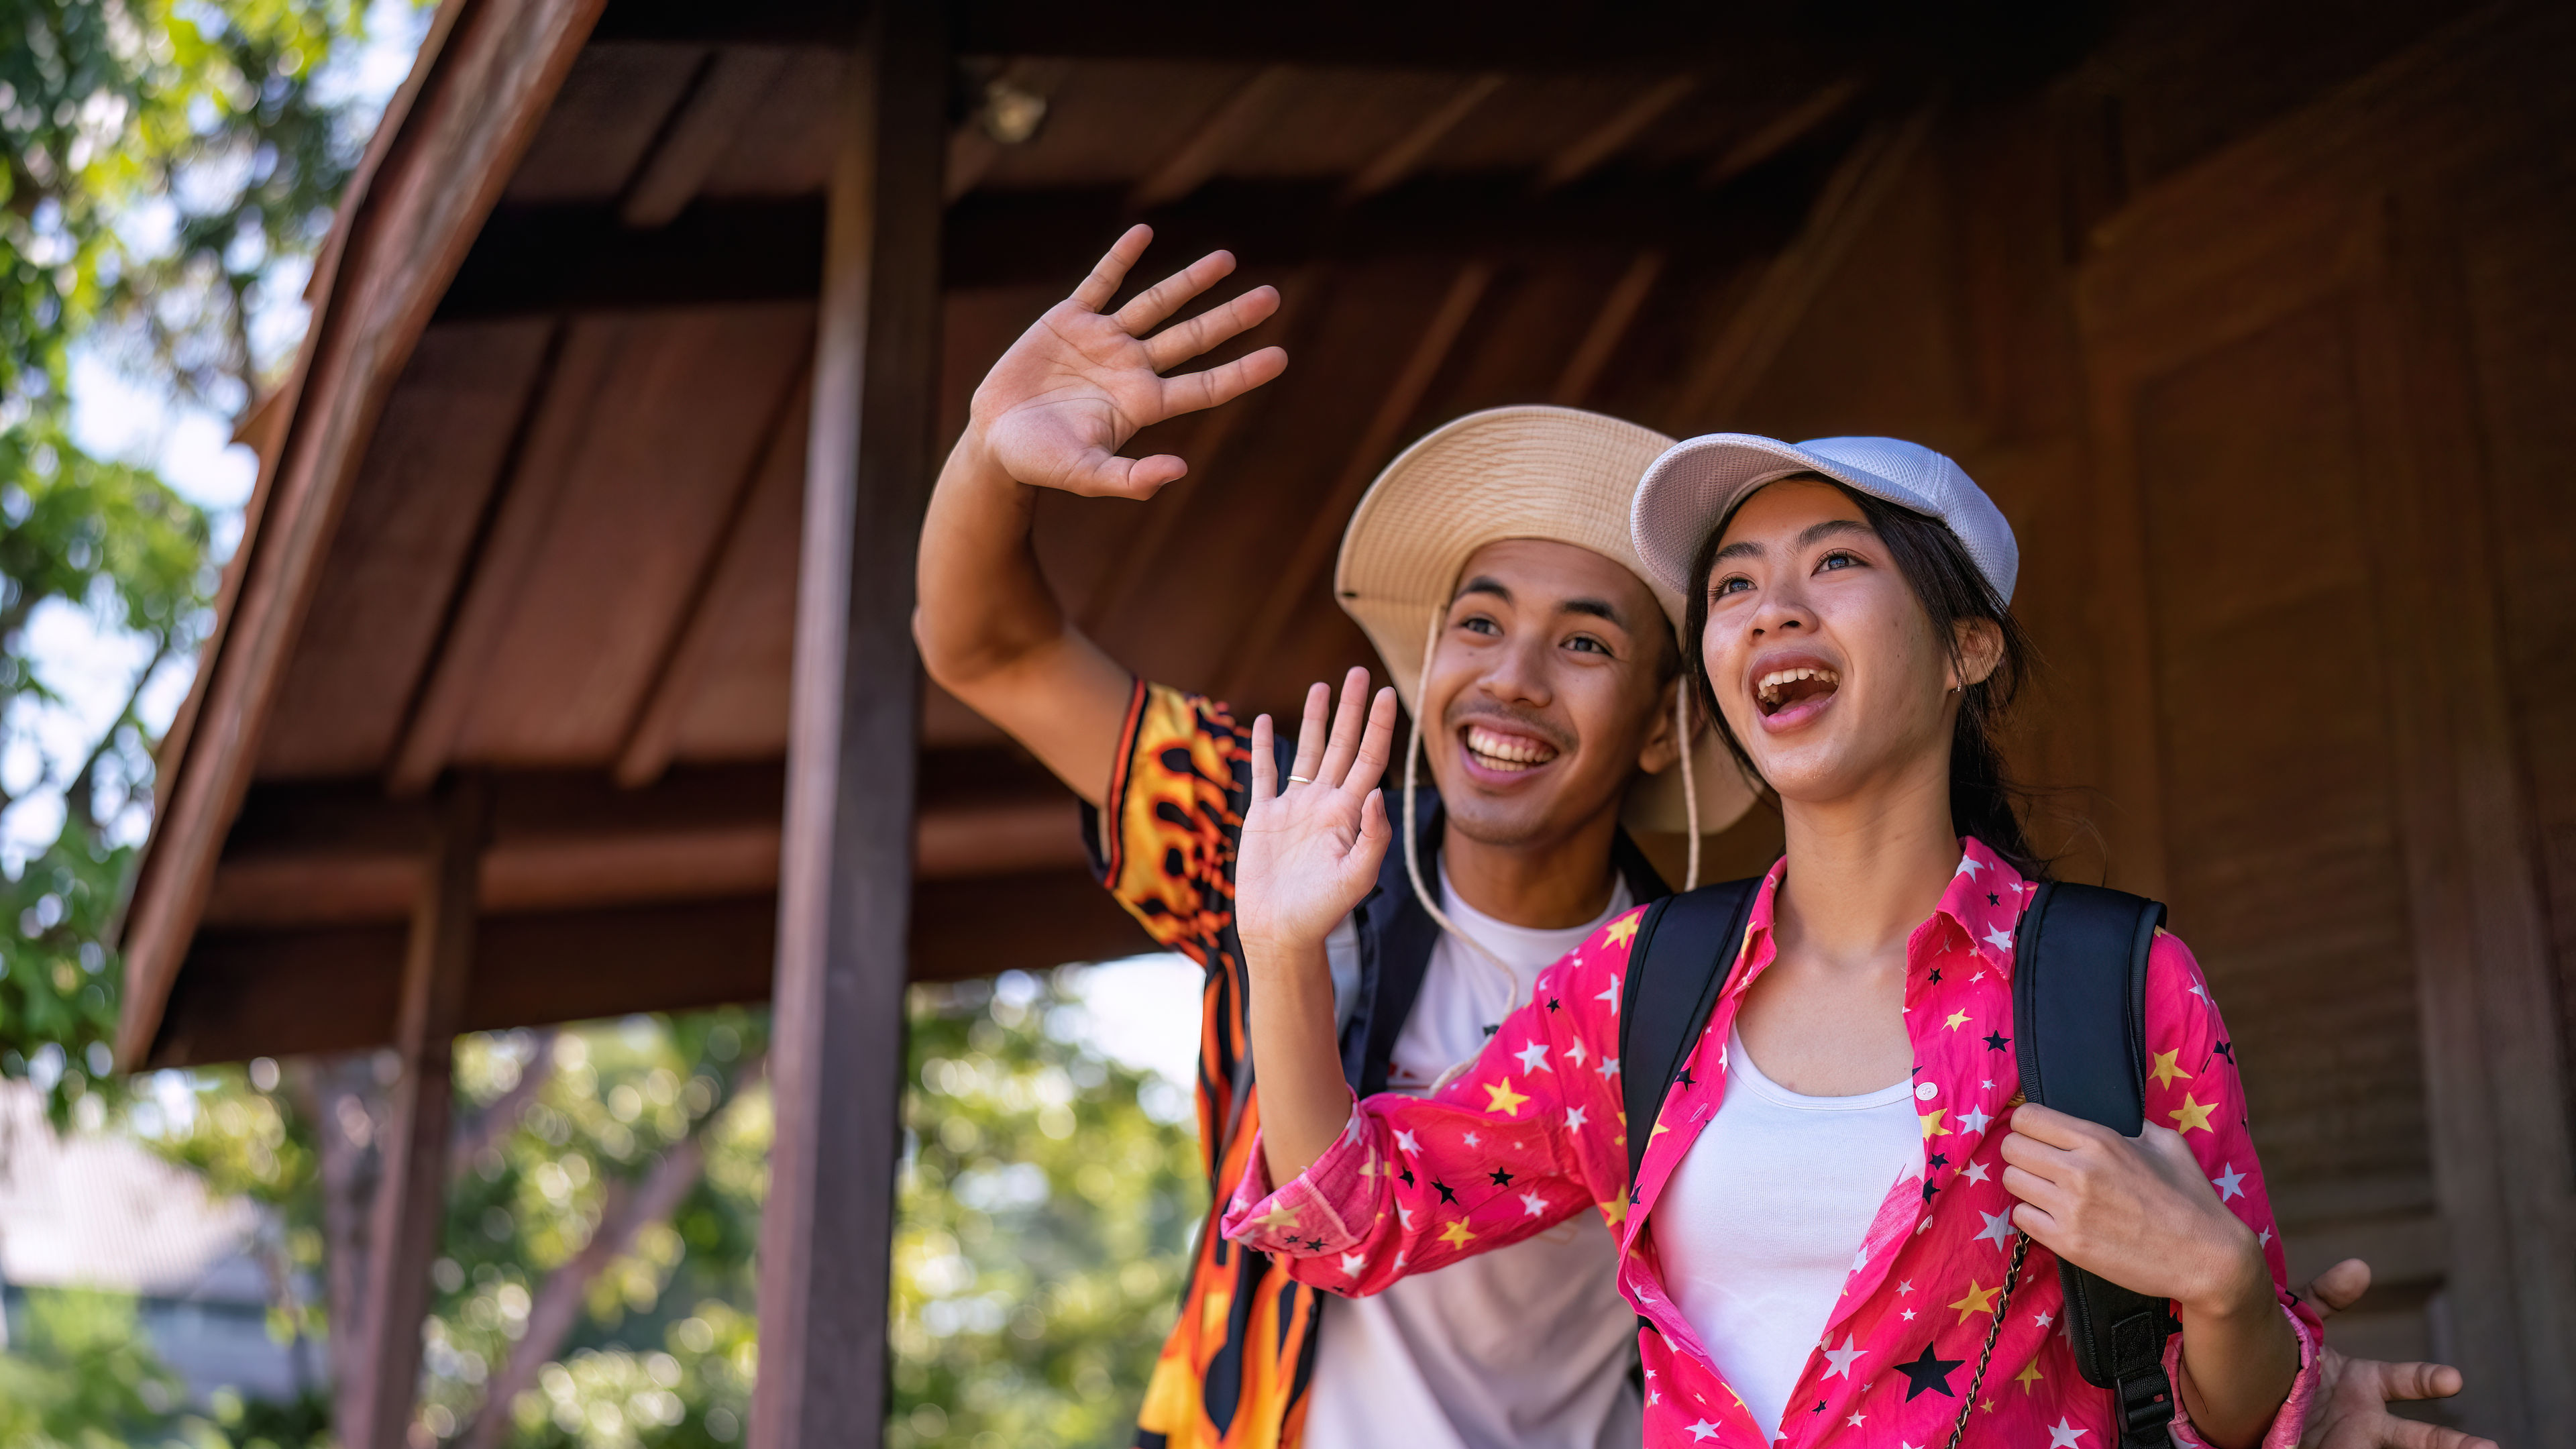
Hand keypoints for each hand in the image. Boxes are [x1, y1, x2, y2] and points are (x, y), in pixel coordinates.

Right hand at [970, 224, 1287, 499]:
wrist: (995, 440)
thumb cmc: (1042, 463)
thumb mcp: (1086, 475)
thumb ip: (1130, 478)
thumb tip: (1179, 471)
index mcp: (1142, 404)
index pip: (1205, 386)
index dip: (1242, 372)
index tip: (1281, 357)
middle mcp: (1132, 367)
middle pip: (1193, 337)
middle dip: (1231, 317)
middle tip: (1273, 296)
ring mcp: (1103, 340)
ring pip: (1156, 304)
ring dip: (1190, 282)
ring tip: (1227, 259)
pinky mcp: (1069, 320)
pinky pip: (1101, 282)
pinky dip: (1120, 258)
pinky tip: (1144, 234)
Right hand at [1237, 669, 1398, 956]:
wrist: (1280, 933)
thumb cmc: (1322, 912)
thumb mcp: (1357, 879)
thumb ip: (1372, 837)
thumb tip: (1378, 794)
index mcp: (1349, 815)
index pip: (1368, 759)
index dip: (1377, 727)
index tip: (1386, 694)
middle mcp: (1324, 804)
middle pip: (1341, 745)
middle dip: (1350, 710)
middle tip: (1359, 672)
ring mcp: (1294, 808)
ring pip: (1307, 752)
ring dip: (1315, 720)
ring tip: (1322, 686)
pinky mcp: (1263, 817)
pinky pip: (1264, 773)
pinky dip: (1263, 747)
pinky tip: (1262, 721)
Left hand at [1999, 1104, 2265, 1315]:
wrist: (2207, 1258)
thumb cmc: (2191, 1199)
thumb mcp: (2166, 1143)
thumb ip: (2131, 1125)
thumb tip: (2112, 1117)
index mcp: (2100, 1139)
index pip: (2027, 1117)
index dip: (2028, 1124)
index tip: (2038, 1134)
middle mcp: (2078, 1170)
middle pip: (2010, 1147)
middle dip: (2022, 1153)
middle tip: (2040, 1164)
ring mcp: (2070, 1208)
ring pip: (2011, 1181)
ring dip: (2025, 1184)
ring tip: (2048, 1191)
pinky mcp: (2067, 1243)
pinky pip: (2021, 1218)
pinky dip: (2032, 1215)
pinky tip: (2054, 1216)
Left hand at [2294, 1258, 2492, 1448]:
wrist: (2246, 1394)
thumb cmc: (2282, 1358)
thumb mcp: (2300, 1324)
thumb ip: (2325, 1296)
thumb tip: (2361, 1267)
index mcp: (2365, 1382)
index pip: (2406, 1381)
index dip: (2428, 1380)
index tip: (2453, 1380)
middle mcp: (2366, 1416)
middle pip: (2416, 1435)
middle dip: (2449, 1442)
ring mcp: (2352, 1440)